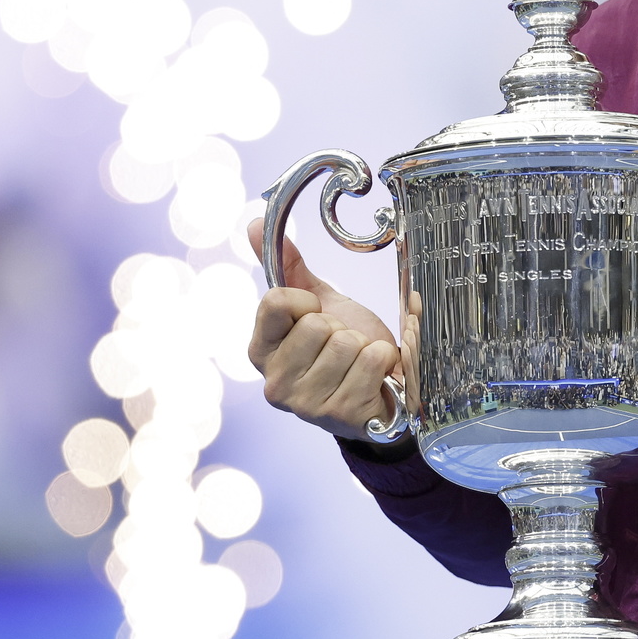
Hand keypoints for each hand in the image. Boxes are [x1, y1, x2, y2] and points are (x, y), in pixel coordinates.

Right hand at [247, 216, 400, 440]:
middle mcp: (275, 383)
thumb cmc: (343, 347)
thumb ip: (287, 266)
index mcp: (261, 351)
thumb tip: (255, 223)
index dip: (306, 302)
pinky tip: (375, 376)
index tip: (316, 315)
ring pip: (347, 343)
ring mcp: (306, 404)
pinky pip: (372, 361)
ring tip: (359, 362)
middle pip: (317, 324)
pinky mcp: (342, 415)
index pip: (277, 301)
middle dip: (341, 328)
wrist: (380, 390)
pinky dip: (383, 361)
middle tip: (343, 346)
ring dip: (364, 346)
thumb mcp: (318, 303)